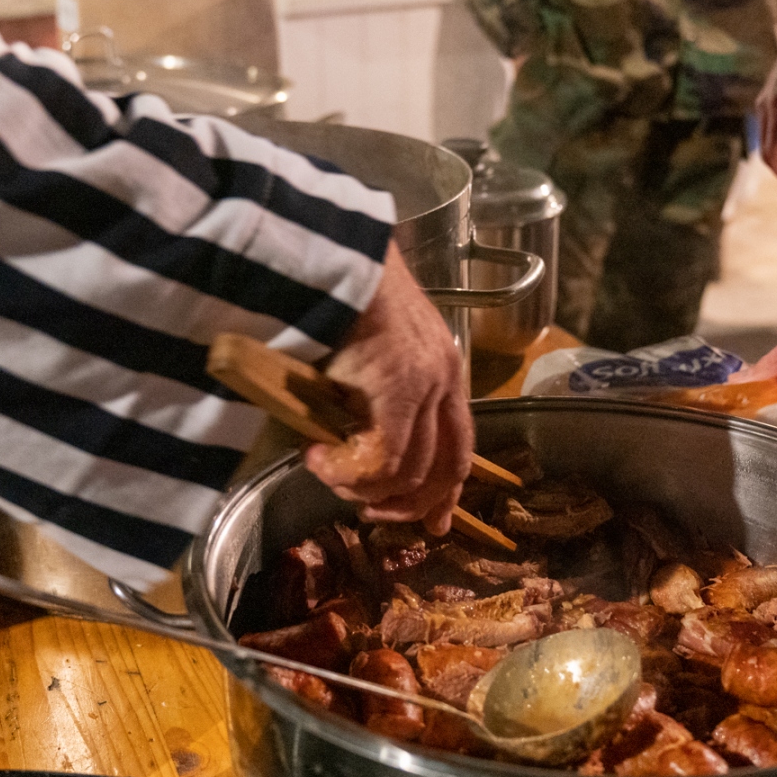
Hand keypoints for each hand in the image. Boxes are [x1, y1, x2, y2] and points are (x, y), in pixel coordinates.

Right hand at [306, 244, 472, 533]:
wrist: (333, 253)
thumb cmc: (340, 293)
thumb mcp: (367, 351)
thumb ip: (368, 395)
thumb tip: (344, 441)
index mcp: (445, 370)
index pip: (459, 446)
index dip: (447, 492)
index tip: (435, 522)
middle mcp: (446, 380)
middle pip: (446, 468)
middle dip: (408, 503)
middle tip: (370, 512)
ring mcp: (427, 384)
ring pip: (409, 470)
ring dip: (363, 486)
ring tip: (326, 472)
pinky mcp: (399, 388)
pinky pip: (381, 456)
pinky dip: (346, 470)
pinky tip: (316, 457)